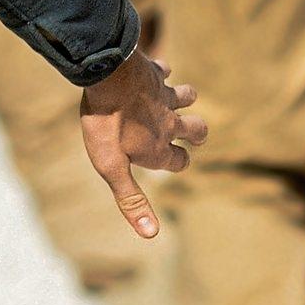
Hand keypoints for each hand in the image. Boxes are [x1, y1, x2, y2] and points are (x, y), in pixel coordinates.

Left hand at [80, 52, 206, 237]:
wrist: (108, 76)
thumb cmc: (107, 124)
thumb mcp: (112, 168)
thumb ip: (131, 198)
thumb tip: (151, 235)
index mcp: (159, 147)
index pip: (180, 160)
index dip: (180, 161)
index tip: (179, 160)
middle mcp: (167, 122)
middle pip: (196, 128)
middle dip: (196, 132)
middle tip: (193, 134)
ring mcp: (162, 96)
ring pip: (186, 96)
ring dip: (186, 98)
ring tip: (182, 99)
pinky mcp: (152, 72)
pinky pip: (162, 69)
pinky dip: (162, 70)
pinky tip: (156, 69)